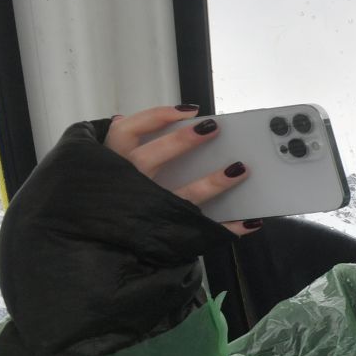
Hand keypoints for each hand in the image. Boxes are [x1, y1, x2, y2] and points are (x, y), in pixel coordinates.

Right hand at [102, 105, 259, 236]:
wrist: (104, 244)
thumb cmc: (113, 196)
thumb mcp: (107, 168)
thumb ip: (125, 144)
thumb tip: (132, 119)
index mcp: (112, 164)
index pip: (125, 132)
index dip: (155, 117)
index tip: (188, 111)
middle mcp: (128, 186)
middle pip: (149, 158)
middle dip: (180, 142)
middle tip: (212, 129)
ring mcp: (148, 212)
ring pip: (181, 195)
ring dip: (213, 183)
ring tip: (239, 169)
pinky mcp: (167, 234)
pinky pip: (202, 230)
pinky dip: (228, 227)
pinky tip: (251, 221)